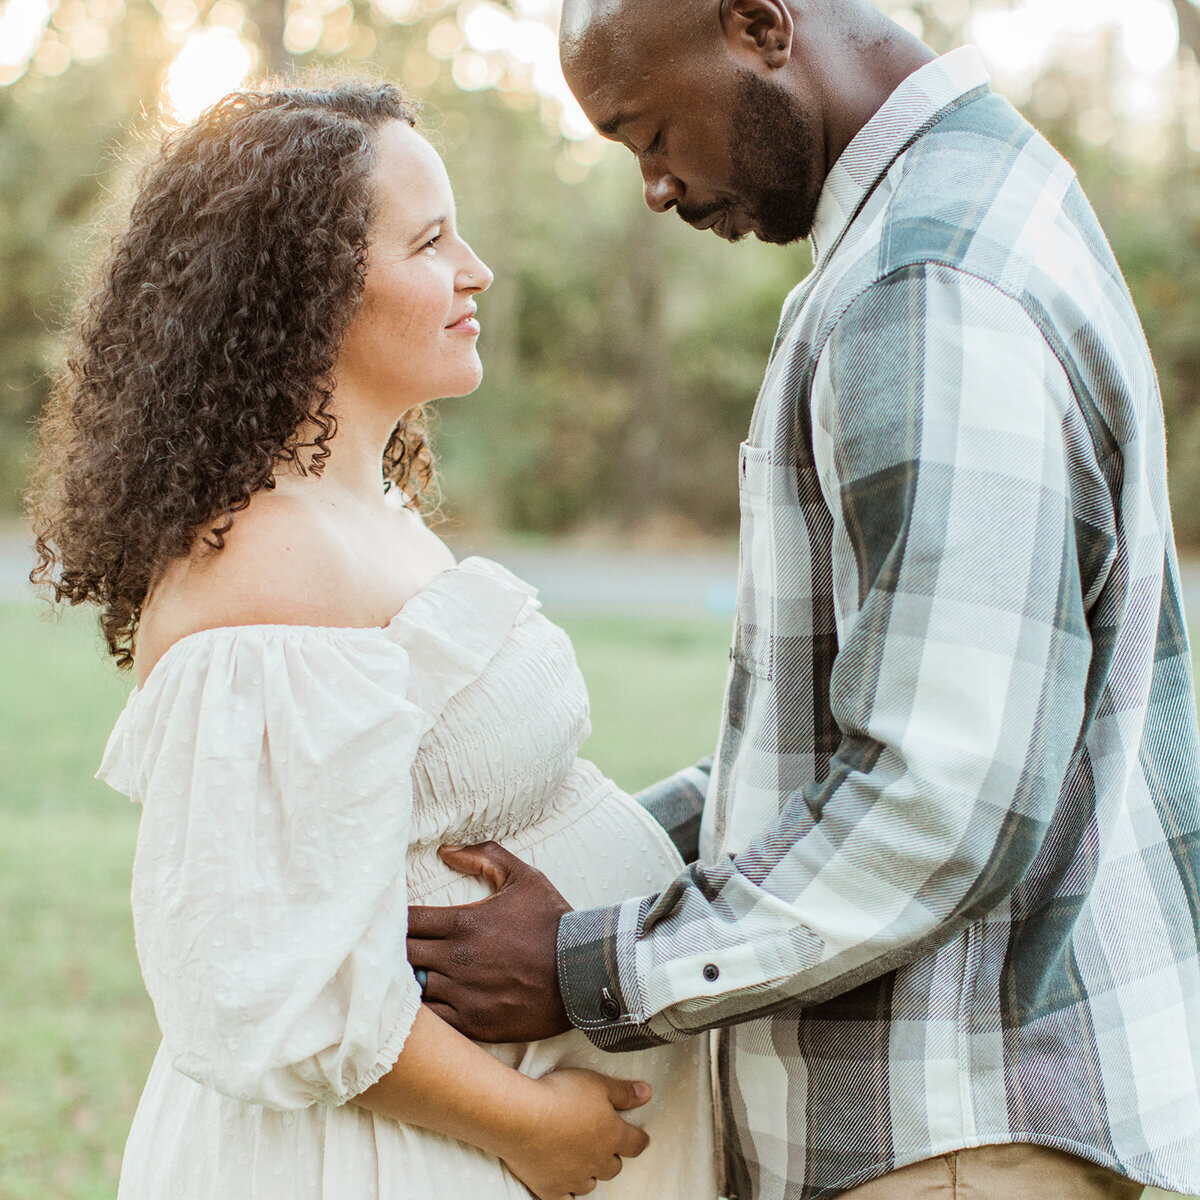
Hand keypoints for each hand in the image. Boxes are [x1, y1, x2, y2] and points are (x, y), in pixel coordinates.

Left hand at [407, 841, 573, 1041]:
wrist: (585, 972)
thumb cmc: (553, 922)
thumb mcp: (525, 877)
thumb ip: (484, 857)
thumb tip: (446, 850)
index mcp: (463, 924)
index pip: (406, 921)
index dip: (394, 920)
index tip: (393, 921)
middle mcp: (457, 960)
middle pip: (401, 956)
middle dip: (393, 951)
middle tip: (391, 949)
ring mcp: (464, 995)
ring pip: (411, 991)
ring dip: (404, 983)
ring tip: (402, 978)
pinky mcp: (473, 1023)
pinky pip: (430, 1023)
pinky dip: (421, 1015)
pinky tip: (422, 1005)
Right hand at [497, 1068, 650, 1198]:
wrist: (522, 1117)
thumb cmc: (561, 1095)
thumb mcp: (597, 1083)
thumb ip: (624, 1092)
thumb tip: (647, 1093)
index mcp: (612, 1135)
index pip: (636, 1143)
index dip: (639, 1139)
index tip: (640, 1138)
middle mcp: (597, 1161)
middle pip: (613, 1167)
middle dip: (611, 1155)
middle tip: (604, 1144)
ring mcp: (574, 1178)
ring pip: (590, 1184)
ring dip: (589, 1173)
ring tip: (581, 1161)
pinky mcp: (550, 1188)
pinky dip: (567, 1193)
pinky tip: (564, 1185)